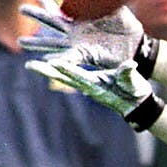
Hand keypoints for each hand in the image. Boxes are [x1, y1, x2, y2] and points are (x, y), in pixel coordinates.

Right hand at [20, 0, 145, 68]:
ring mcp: (80, 43)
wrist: (136, 46)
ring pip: (54, 42)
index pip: (62, 4)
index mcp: (82, 17)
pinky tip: (46, 62)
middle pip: (52, 21)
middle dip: (37, 15)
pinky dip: (58, 60)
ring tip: (21, 42)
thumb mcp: (117, 9)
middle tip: (21, 9)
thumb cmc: (126, 27)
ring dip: (38, 43)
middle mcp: (77, 30)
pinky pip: (71, 58)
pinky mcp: (87, 55)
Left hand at [26, 57, 162, 129]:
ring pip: (63, 77)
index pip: (79, 76)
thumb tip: (131, 65)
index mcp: (98, 84)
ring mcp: (86, 85)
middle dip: (47, 71)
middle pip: (64, 78)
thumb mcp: (134, 82)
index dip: (67, 69)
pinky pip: (69, 76)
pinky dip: (57, 70)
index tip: (54, 63)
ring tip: (31, 65)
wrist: (136, 103)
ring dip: (47, 70)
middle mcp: (88, 85)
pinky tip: (47, 66)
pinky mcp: (87, 83)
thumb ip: (129, 73)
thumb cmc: (135, 92)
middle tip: (30, 65)